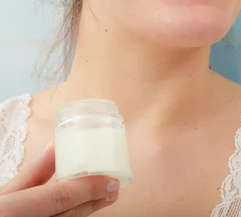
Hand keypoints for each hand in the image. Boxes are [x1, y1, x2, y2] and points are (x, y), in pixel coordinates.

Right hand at [0, 144, 119, 216]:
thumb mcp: (4, 192)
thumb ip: (33, 172)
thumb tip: (59, 145)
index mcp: (9, 210)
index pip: (58, 198)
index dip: (88, 189)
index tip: (112, 180)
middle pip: (67, 215)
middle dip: (94, 201)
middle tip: (115, 188)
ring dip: (85, 212)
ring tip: (103, 197)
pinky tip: (82, 209)